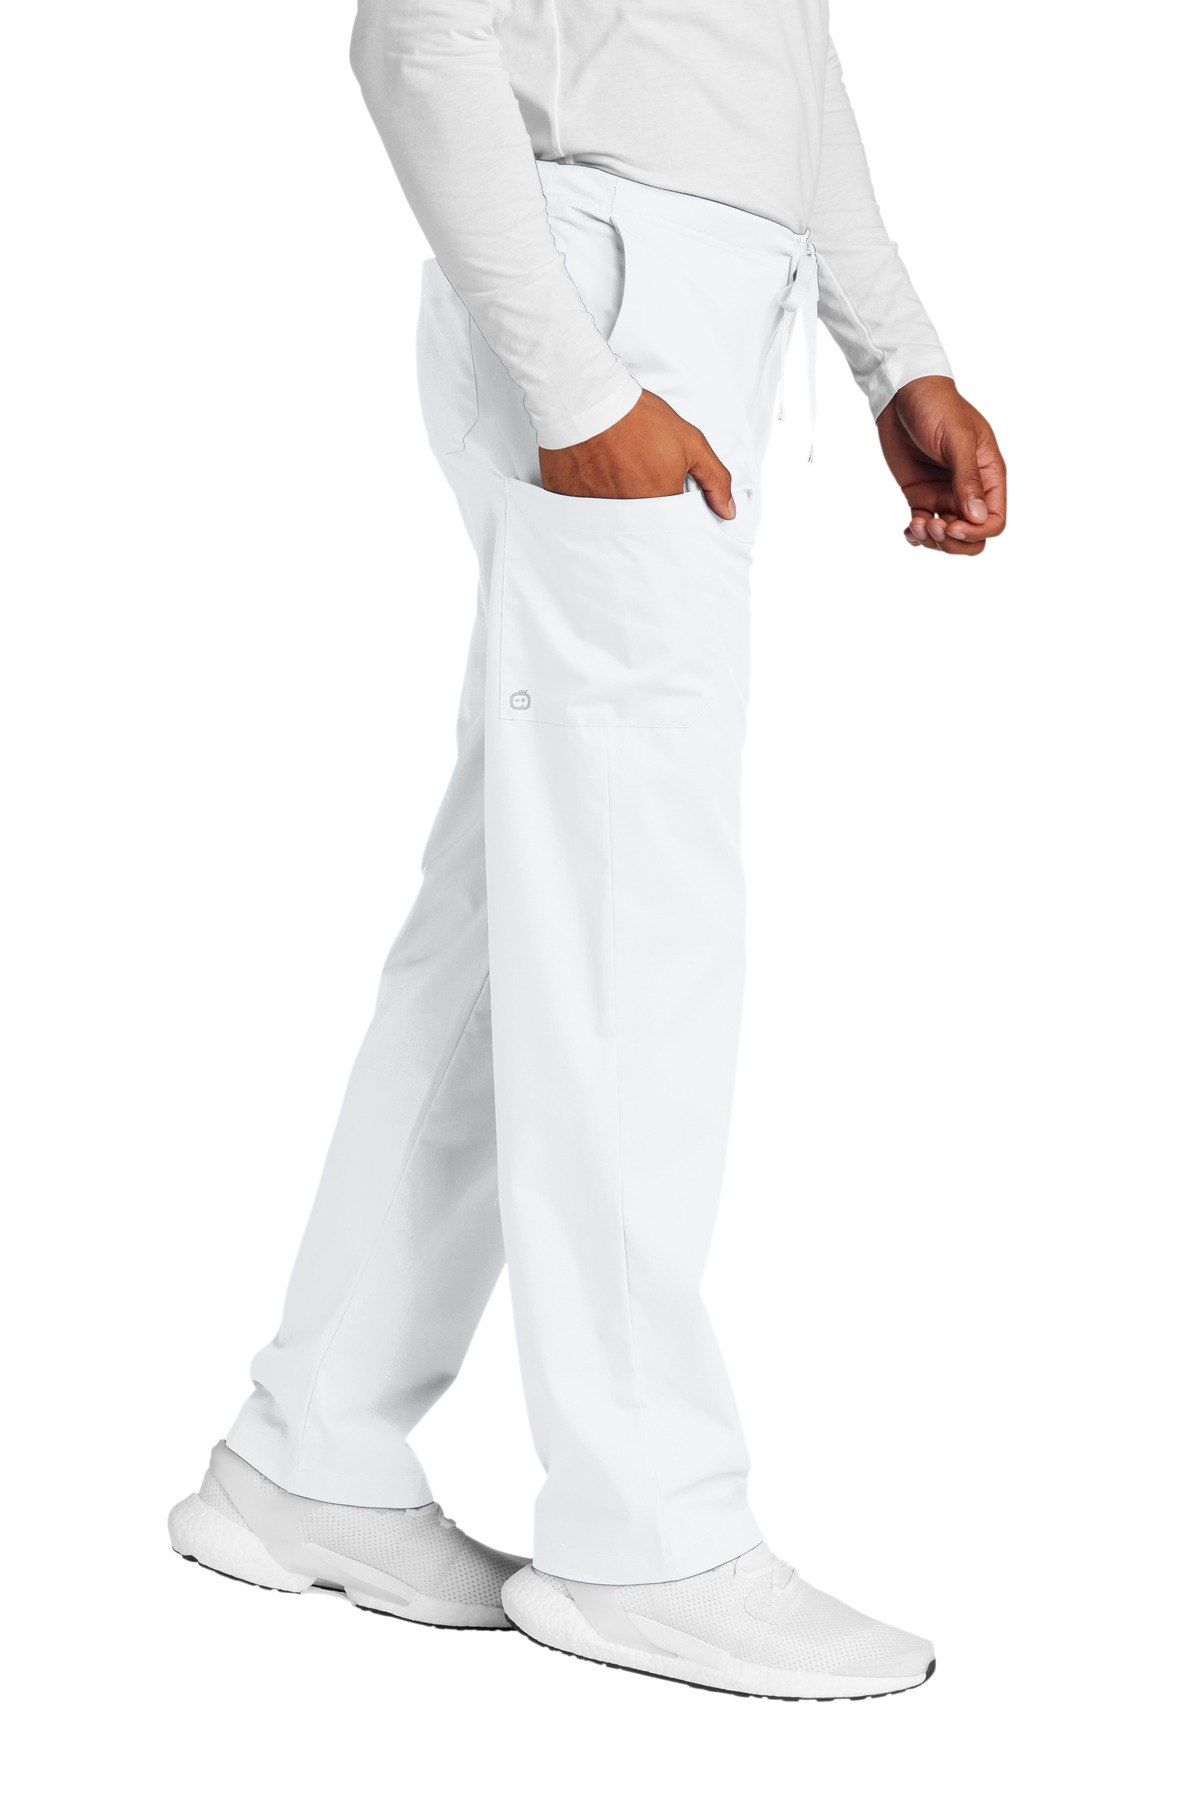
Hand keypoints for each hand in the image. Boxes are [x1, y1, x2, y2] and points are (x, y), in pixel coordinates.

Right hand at [539, 390, 735, 518]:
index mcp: (659, 505)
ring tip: (617, 484)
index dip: (670, 518)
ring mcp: (596, 512)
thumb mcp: (691, 443)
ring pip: (613, 528)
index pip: (671, 529)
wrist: (588, 400)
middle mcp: (627, 515)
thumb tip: (728, 512)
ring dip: (619, 514)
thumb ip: (715, 479)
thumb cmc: (640, 419)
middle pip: (642, 532)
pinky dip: (591, 508)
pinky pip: (583, 519)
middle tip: (639, 488)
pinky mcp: (570, 503)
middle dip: (645, 517)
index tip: (666, 501)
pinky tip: (593, 486)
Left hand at [876, 376, 1005, 555]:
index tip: (951, 526)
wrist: (903, 394)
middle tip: (933, 528)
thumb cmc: (937, 407)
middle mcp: (970, 489)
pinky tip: (908, 529)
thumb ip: (967, 478)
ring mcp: (945, 493)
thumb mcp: (956, 439)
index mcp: (989, 474)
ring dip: (933, 541)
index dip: (976, 532)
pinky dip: (916, 536)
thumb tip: (977, 517)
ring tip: (916, 525)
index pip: (994, 519)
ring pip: (948, 536)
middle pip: (973, 535)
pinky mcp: (921, 494)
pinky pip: (923, 527)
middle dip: (954, 543)